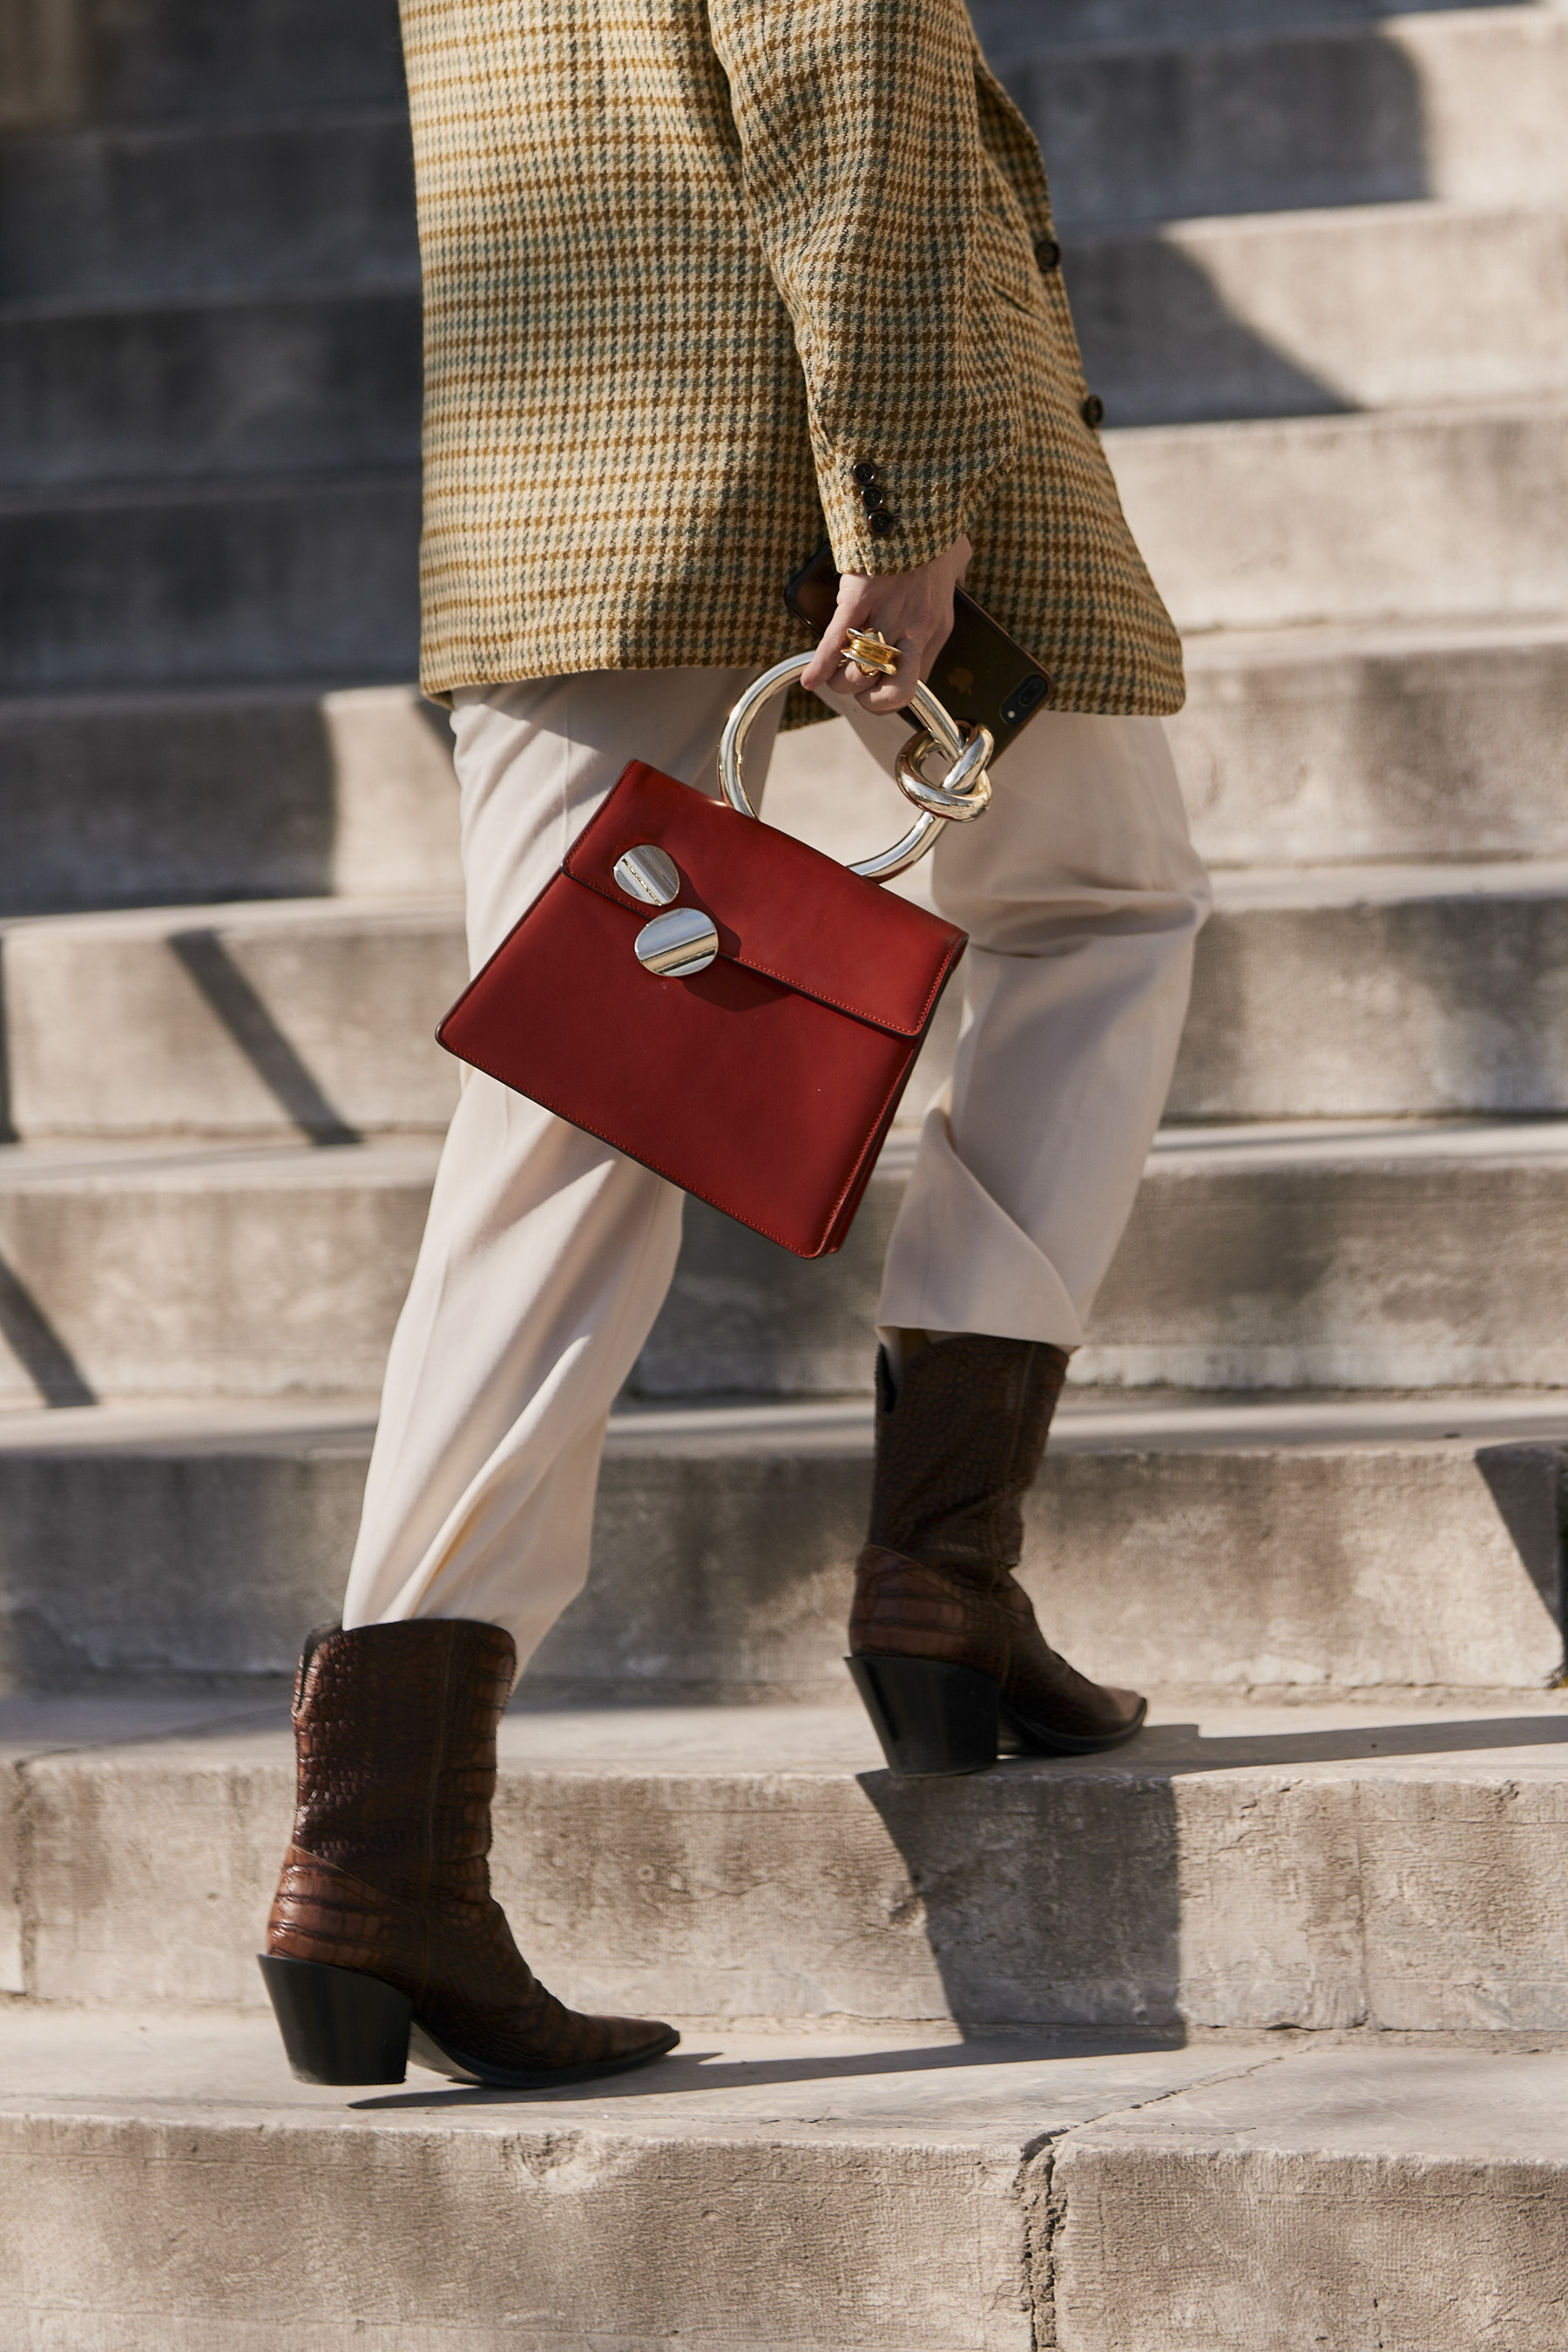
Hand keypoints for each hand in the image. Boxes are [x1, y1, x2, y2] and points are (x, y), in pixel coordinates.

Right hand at [800, 535, 972, 716]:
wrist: (916, 497)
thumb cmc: (937, 526)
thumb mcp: (958, 560)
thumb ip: (955, 578)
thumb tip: (955, 577)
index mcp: (936, 627)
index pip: (917, 684)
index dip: (891, 692)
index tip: (877, 683)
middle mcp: (915, 629)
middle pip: (891, 692)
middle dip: (868, 698)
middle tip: (855, 685)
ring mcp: (887, 616)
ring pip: (859, 674)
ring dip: (840, 679)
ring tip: (832, 670)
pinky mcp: (859, 599)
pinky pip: (836, 644)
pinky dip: (820, 666)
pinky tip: (809, 679)